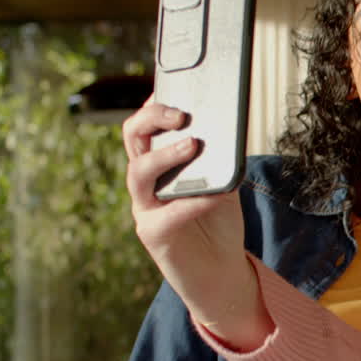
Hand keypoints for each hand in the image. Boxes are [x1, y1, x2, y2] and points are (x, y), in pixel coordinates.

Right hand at [123, 97, 270, 349]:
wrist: (221, 274)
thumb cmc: (219, 225)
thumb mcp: (224, 185)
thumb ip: (220, 162)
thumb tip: (227, 134)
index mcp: (159, 165)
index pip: (146, 126)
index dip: (152, 104)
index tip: (167, 85)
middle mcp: (146, 183)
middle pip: (132, 139)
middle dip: (152, 119)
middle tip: (181, 114)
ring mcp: (145, 209)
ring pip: (139, 173)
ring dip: (165, 156)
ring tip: (192, 145)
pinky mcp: (154, 235)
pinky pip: (169, 213)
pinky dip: (193, 201)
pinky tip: (215, 195)